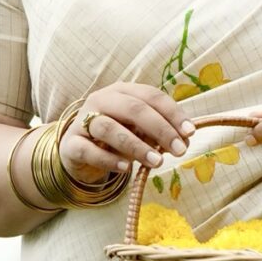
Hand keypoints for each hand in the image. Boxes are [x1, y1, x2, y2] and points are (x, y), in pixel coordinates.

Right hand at [60, 81, 193, 190]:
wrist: (78, 152)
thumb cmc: (115, 137)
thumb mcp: (138, 130)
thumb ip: (158, 131)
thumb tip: (183, 140)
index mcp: (122, 91)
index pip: (150, 95)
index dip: (172, 113)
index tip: (190, 133)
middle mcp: (101, 100)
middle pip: (132, 108)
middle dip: (160, 129)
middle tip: (179, 150)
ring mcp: (82, 121)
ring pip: (108, 128)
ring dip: (136, 145)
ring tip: (157, 162)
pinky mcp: (71, 144)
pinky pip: (88, 150)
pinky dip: (109, 160)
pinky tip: (126, 169)